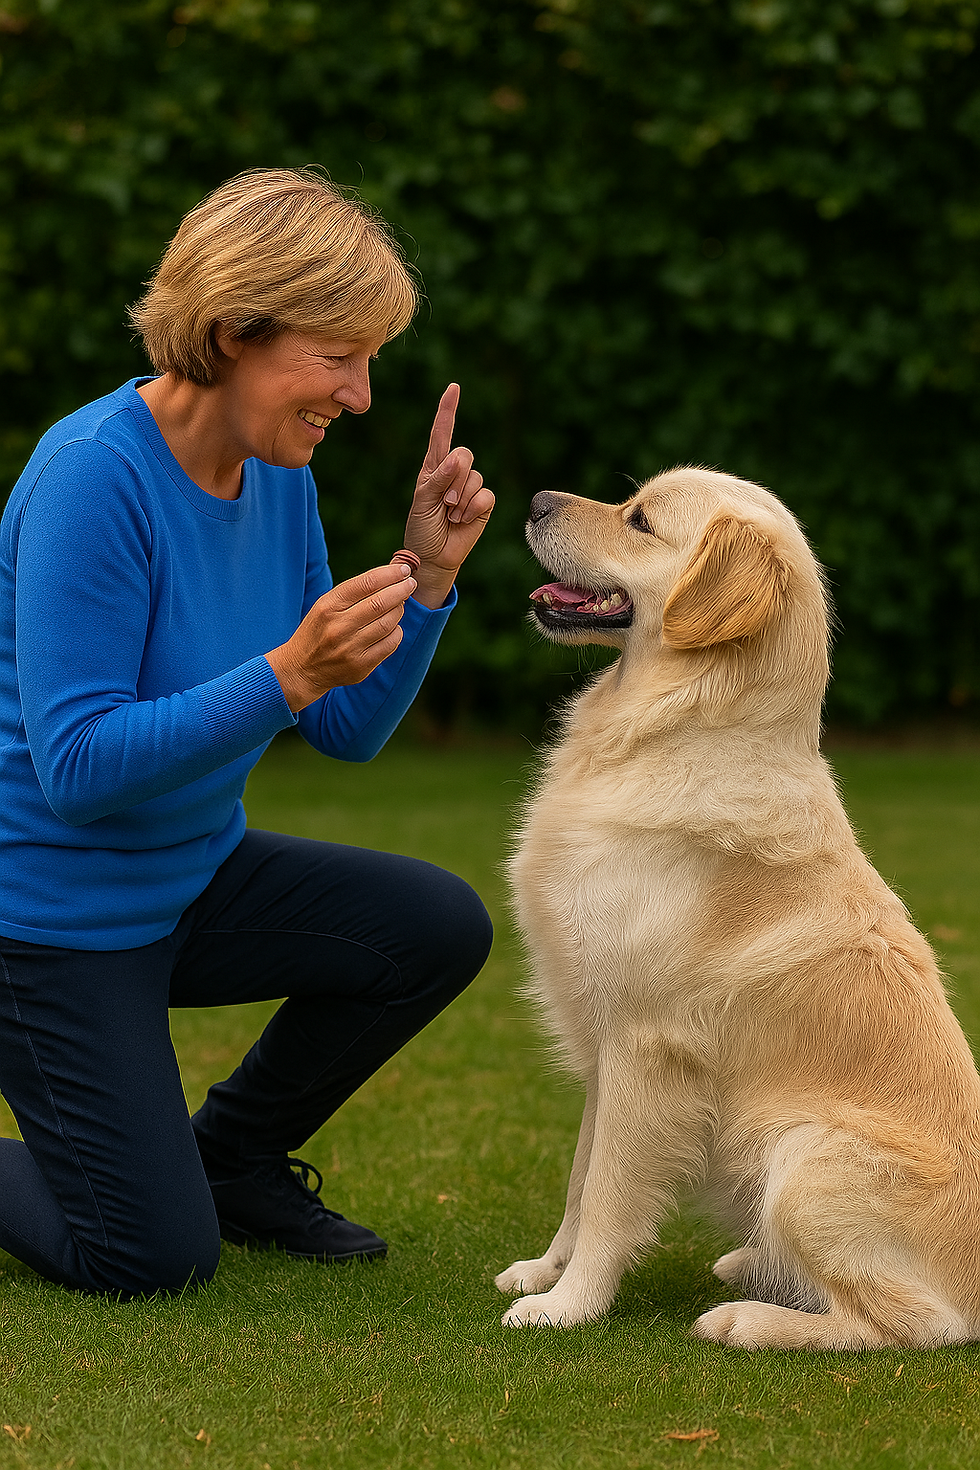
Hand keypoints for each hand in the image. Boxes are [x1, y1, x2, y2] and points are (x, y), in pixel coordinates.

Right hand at [266, 563, 416, 711]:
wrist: (301, 669)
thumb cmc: (319, 630)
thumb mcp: (325, 605)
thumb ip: (354, 591)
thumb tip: (391, 574)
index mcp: (328, 606)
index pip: (365, 584)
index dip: (389, 574)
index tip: (403, 570)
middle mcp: (338, 627)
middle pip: (379, 603)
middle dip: (400, 590)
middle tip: (411, 584)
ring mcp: (349, 648)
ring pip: (388, 623)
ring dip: (399, 610)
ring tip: (401, 604)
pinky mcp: (360, 666)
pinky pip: (390, 644)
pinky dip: (397, 632)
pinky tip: (394, 626)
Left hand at [404, 384, 494, 607]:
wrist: (433, 556)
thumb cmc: (422, 528)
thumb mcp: (422, 501)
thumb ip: (438, 479)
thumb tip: (456, 459)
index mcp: (434, 467)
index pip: (442, 434)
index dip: (448, 411)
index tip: (453, 389)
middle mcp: (454, 473)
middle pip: (464, 454)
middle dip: (453, 478)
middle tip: (443, 502)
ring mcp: (470, 488)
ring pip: (474, 477)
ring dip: (460, 499)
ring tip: (450, 515)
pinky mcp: (483, 504)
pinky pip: (485, 495)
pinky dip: (472, 508)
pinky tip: (463, 520)